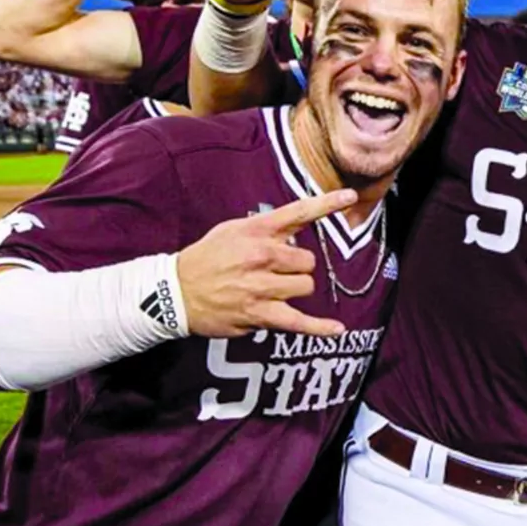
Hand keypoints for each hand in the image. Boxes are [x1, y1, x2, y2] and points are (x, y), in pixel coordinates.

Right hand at [176, 188, 357, 337]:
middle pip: (307, 261)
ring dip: (296, 290)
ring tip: (274, 291)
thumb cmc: (207, 259)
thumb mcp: (232, 231)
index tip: (350, 196)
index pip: (298, 212)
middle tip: (276, 272)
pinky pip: (299, 322)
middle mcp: (261, 256)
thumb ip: (265, 230)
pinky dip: (320, 327)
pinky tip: (337, 329)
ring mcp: (262, 286)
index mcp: (256, 231)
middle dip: (297, 268)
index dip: (327, 204)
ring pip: (306, 287)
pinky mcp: (261, 314)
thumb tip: (294, 237)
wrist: (176, 291)